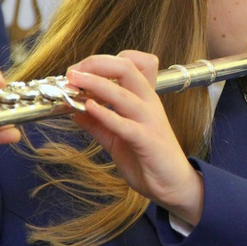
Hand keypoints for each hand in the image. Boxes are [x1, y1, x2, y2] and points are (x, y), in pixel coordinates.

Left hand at [66, 51, 203, 224]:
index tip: (78, 70)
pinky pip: (125, 123)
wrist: (173, 185)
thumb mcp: (117, 138)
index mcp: (143, 98)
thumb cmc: (148, 158)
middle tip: (72, 71)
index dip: (101, 61)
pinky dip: (105, 114)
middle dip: (95, 64)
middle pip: (126, 67)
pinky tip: (88, 108)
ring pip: (122, 93)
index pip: (131, 63)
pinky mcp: (147, 141)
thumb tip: (74, 111)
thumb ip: (98, 123)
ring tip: (73, 81)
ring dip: (94, 83)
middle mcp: (148, 103)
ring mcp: (149, 120)